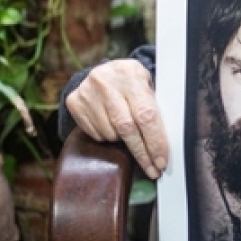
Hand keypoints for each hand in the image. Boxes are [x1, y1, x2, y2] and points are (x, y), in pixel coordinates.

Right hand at [65, 58, 168, 178]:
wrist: (103, 71)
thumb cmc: (132, 82)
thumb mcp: (146, 83)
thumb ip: (154, 106)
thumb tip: (165, 141)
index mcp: (131, 74)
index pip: (146, 115)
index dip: (155, 141)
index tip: (161, 161)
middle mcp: (106, 82)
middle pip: (127, 128)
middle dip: (142, 152)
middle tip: (152, 169)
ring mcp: (87, 92)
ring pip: (110, 134)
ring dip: (123, 141)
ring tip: (130, 133)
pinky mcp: (74, 103)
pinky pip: (95, 134)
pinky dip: (108, 137)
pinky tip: (112, 127)